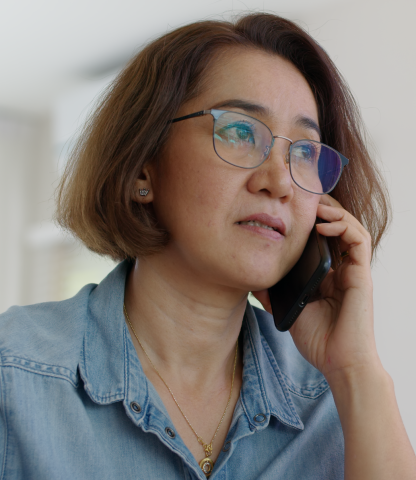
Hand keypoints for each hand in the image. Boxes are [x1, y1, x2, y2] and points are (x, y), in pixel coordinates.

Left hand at [252, 195, 381, 381]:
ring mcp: (353, 270)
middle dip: (322, 208)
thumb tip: (255, 283)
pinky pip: (358, 241)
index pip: (322, 238)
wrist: (338, 363)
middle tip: (304, 197)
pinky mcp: (361, 275)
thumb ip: (276, 295)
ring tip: (314, 205)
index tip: (291, 207)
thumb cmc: (318, 339)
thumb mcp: (290, 310)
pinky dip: (343, 227)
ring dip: (334, 212)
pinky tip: (323, 225)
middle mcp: (342, 268)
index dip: (311, 220)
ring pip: (351, 227)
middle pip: (338, 226)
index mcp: (327, 274)